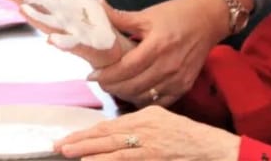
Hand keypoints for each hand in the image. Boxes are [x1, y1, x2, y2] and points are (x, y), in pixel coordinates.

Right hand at [0, 0, 134, 68]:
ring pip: (50, 24)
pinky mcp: (83, 43)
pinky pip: (70, 43)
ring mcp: (68, 31)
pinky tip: (50, 40)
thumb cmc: (83, 16)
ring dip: (37, 17)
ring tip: (24, 9)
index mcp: (53, 2)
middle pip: (39, 6)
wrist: (107, 44)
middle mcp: (56, 17)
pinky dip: (61, 42)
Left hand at [54, 105, 239, 159]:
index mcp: (146, 114)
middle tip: (60, 144)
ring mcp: (149, 143)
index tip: (70, 136)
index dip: (88, 131)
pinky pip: (126, 159)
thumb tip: (116, 133)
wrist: (210, 147)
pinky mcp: (153, 157)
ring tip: (69, 152)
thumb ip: (140, 123)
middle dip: (81, 139)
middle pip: (107, 134)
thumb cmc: (187, 136)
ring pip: (112, 147)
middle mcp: (146, 126)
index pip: (111, 124)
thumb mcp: (162, 119)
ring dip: (88, 151)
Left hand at [89, 0, 228, 107]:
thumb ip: (121, 16)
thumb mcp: (148, 14)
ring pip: (144, 97)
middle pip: (132, 86)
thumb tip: (98, 5)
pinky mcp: (184, 86)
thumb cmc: (177, 14)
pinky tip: (135, 92)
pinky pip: (159, 102)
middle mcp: (168, 65)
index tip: (92, 75)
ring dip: (126, 94)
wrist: (208, 19)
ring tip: (116, 85)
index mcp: (158, 45)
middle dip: (112, 86)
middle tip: (102, 80)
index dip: (107, 74)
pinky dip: (144, 100)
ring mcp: (178, 78)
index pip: (126, 68)